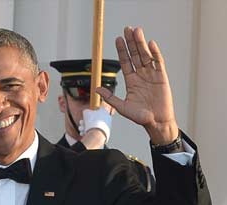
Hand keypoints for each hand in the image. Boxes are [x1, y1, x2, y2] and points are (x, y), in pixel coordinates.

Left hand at [96, 27, 177, 144]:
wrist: (156, 122)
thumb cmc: (140, 116)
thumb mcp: (121, 106)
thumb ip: (110, 97)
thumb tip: (96, 89)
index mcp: (131, 81)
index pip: (125, 62)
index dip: (121, 51)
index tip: (118, 39)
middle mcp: (141, 76)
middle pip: (135, 55)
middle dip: (131, 42)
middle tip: (127, 29)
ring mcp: (151, 75)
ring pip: (145, 56)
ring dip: (141, 44)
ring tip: (137, 31)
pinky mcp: (162, 77)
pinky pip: (158, 63)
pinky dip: (155, 53)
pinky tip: (150, 44)